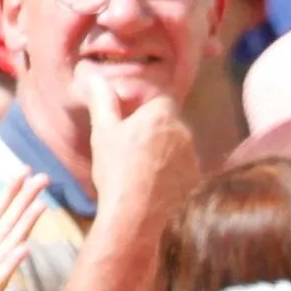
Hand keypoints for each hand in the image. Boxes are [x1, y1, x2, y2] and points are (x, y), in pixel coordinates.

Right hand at [78, 68, 200, 219]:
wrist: (135, 214)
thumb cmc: (116, 169)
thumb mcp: (103, 131)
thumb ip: (102, 101)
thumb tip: (95, 76)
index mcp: (161, 116)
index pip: (160, 99)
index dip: (145, 105)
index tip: (130, 116)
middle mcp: (183, 133)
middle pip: (170, 121)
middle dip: (153, 126)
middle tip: (130, 142)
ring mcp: (193, 157)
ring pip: (178, 143)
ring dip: (163, 146)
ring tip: (139, 163)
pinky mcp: (196, 179)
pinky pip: (183, 164)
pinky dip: (171, 167)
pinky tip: (153, 178)